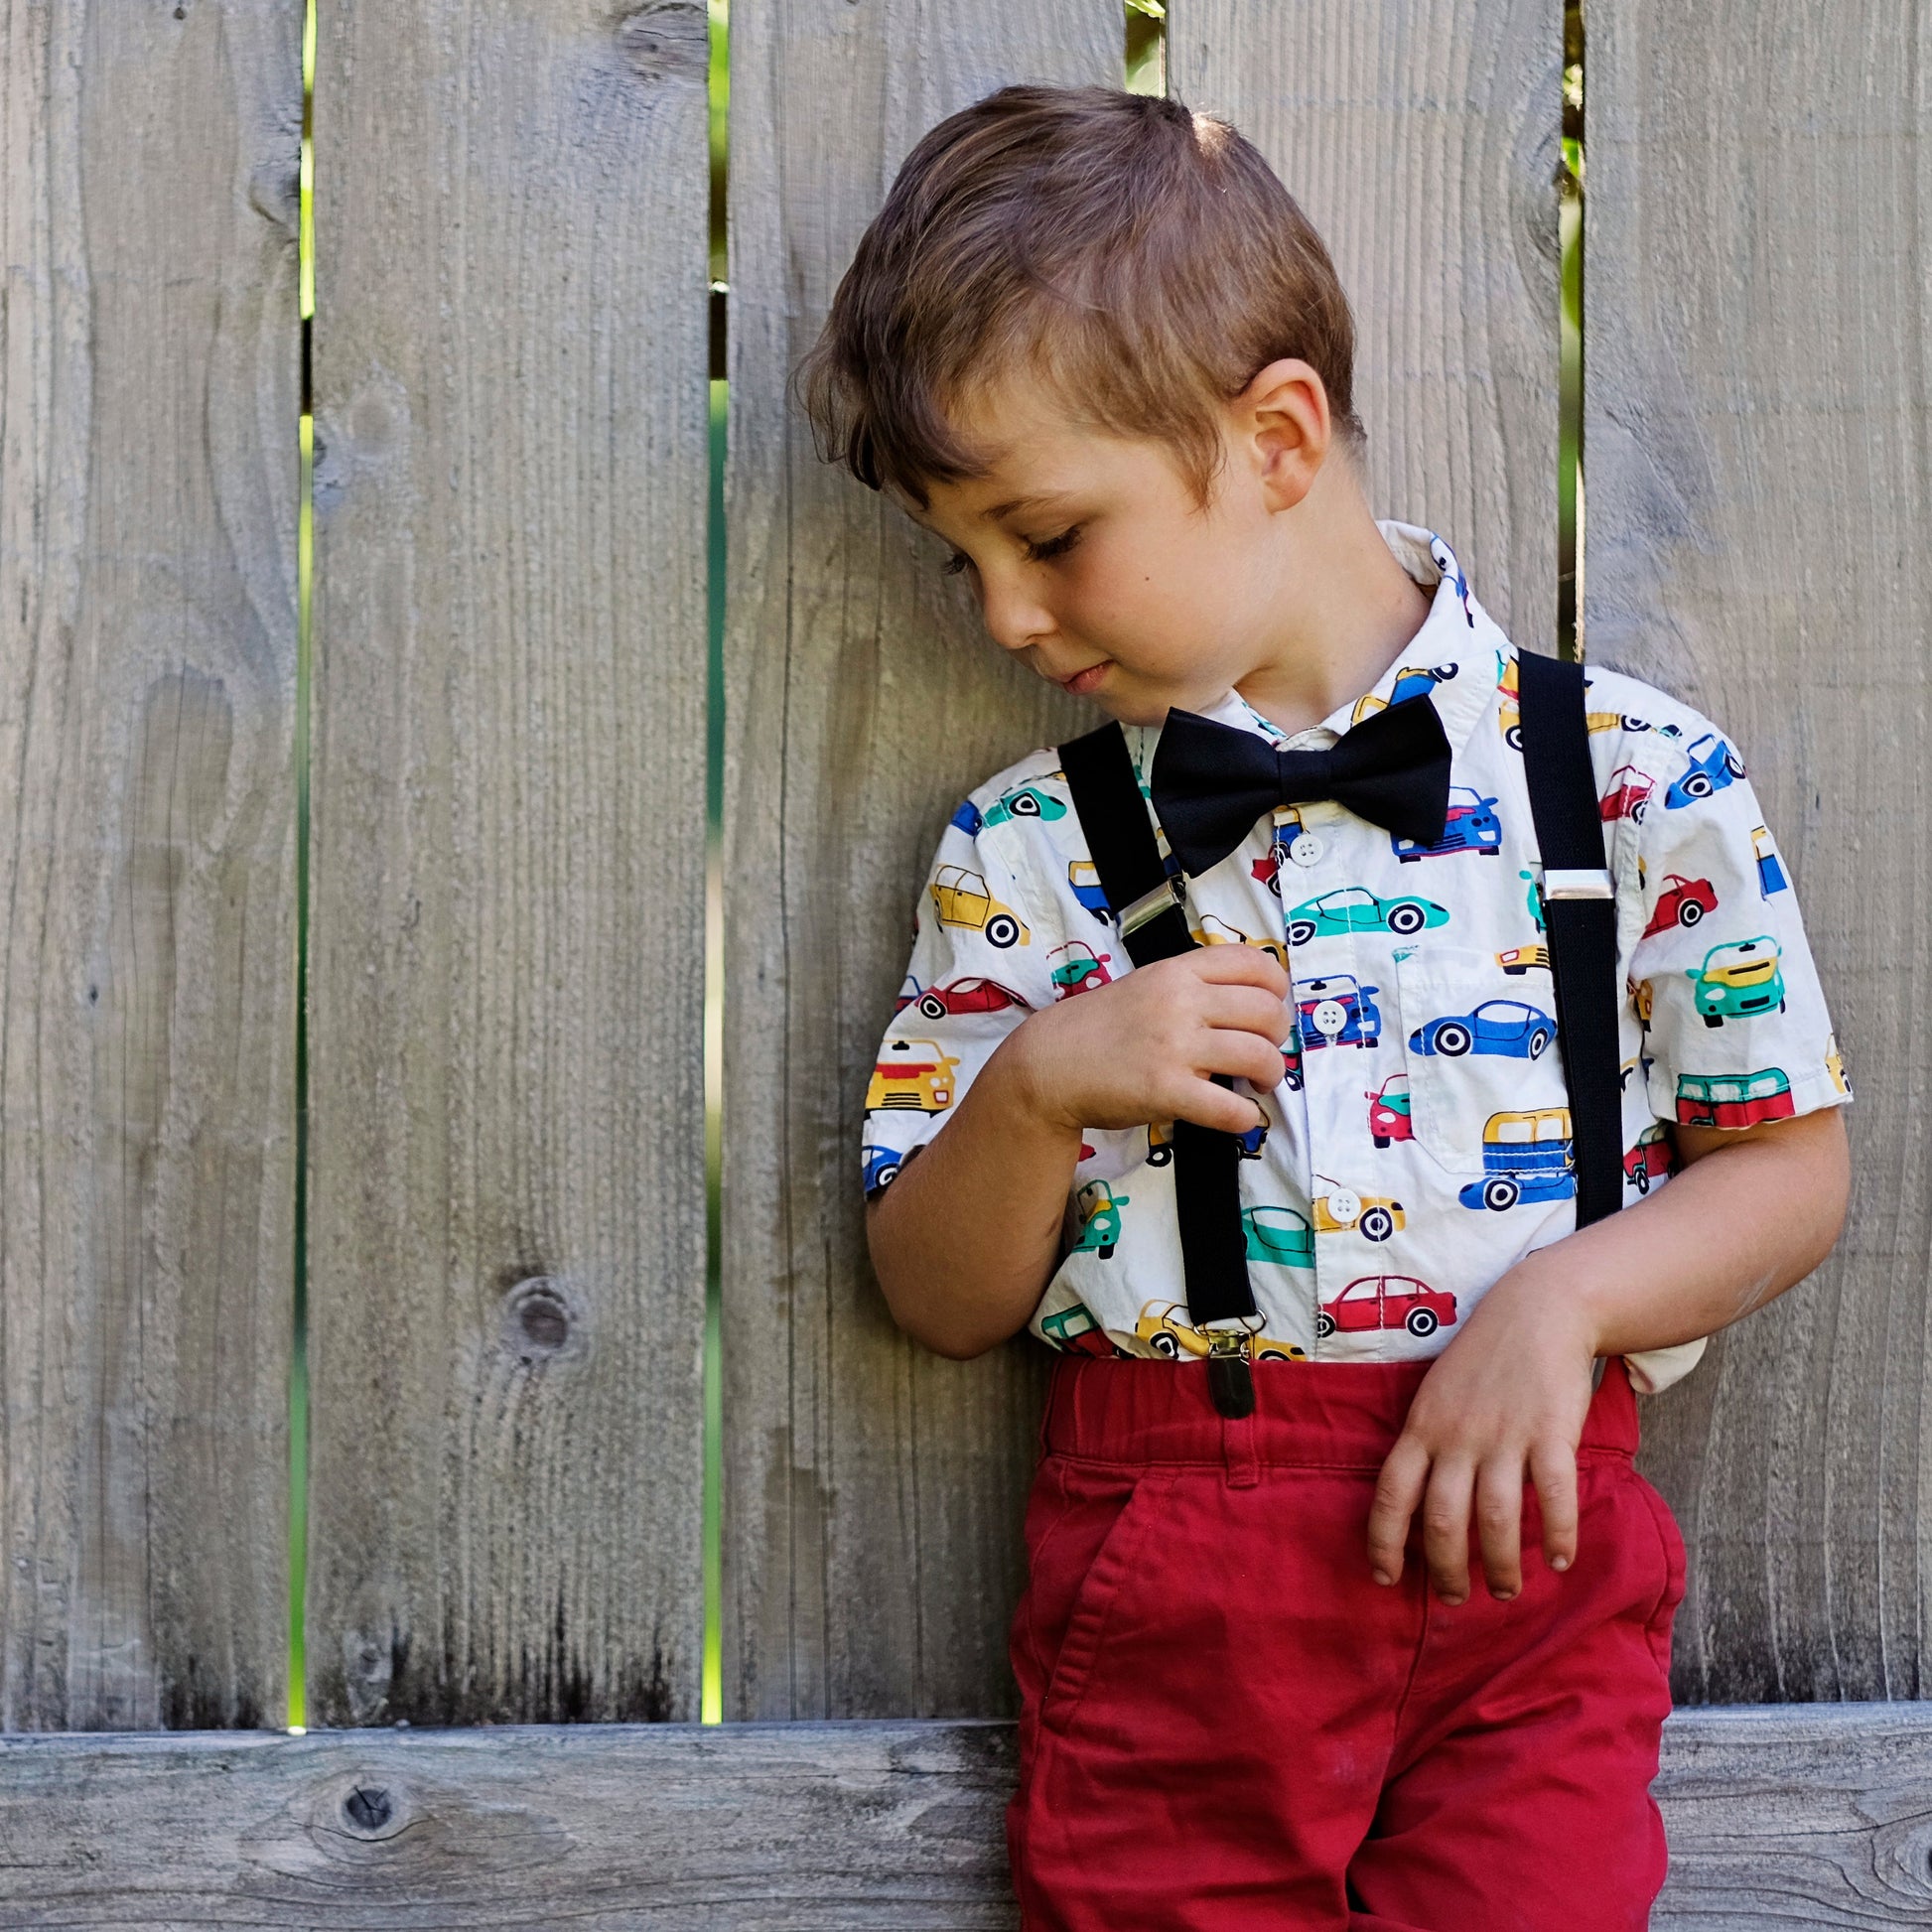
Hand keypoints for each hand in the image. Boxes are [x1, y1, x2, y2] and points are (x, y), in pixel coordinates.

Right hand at [1000, 944, 1291, 1138]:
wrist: (1048, 1065)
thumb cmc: (1096, 1029)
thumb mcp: (1144, 986)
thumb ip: (1190, 987)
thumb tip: (1246, 1004)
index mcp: (1176, 972)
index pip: (1253, 963)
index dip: (1278, 988)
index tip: (1275, 1007)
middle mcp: (1180, 1003)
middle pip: (1266, 1011)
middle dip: (1278, 1037)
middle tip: (1265, 1053)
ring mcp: (1174, 1046)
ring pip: (1259, 1056)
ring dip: (1270, 1075)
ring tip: (1256, 1085)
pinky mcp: (1166, 1090)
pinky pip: (1230, 1108)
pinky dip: (1246, 1118)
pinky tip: (1240, 1117)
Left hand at [1365, 1266, 1599, 1603]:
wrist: (1536, 1310)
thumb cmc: (1481, 1361)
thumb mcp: (1435, 1395)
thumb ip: (1427, 1445)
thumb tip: (1417, 1509)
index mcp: (1422, 1427)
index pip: (1391, 1493)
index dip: (1384, 1541)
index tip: (1385, 1578)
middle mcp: (1457, 1436)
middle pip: (1442, 1520)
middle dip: (1447, 1570)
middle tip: (1456, 1598)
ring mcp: (1504, 1435)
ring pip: (1495, 1520)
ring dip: (1501, 1566)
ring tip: (1507, 1590)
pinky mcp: (1551, 1432)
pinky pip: (1554, 1496)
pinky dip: (1558, 1535)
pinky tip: (1559, 1560)